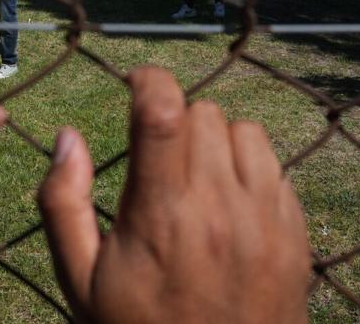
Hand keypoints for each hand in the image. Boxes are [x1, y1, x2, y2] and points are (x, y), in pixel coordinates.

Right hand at [38, 67, 309, 323]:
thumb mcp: (80, 280)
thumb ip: (64, 203)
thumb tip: (68, 137)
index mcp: (161, 215)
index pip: (163, 112)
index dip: (148, 79)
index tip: (134, 80)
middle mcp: (220, 209)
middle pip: (203, 112)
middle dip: (174, 120)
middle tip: (158, 156)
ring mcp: (265, 220)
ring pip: (246, 130)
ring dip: (217, 140)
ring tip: (196, 177)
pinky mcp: (295, 234)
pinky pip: (277, 166)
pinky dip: (250, 169)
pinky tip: (229, 204)